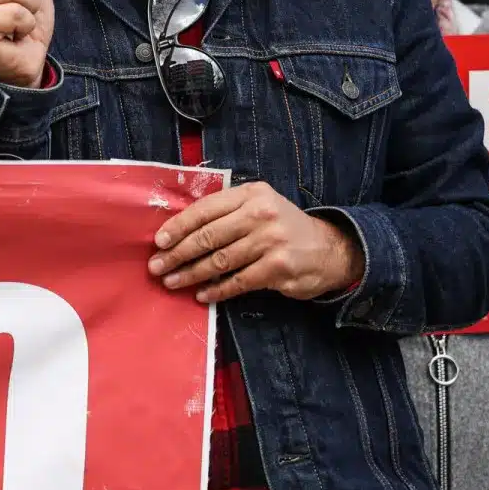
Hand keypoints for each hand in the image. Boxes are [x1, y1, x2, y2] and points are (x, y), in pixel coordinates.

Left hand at [149, 182, 363, 303]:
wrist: (331, 249)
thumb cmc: (282, 227)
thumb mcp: (258, 207)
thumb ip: (226, 213)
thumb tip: (178, 232)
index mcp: (250, 195)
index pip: (205, 209)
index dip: (178, 226)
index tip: (159, 241)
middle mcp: (261, 214)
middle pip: (208, 236)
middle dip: (178, 254)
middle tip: (157, 266)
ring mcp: (271, 241)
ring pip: (219, 261)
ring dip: (191, 274)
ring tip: (172, 282)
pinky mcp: (279, 268)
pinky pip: (238, 282)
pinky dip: (217, 290)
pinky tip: (202, 294)